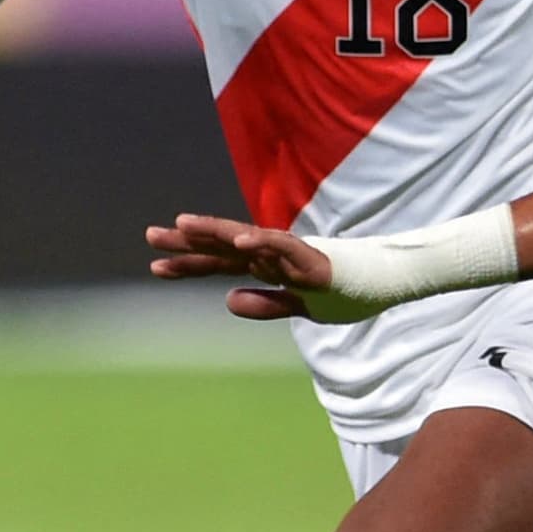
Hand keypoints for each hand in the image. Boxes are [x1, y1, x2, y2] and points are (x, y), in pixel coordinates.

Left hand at [146, 212, 334, 318]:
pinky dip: (261, 241)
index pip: (219, 264)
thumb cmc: (343, 291)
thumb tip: (228, 302)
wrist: (382, 286)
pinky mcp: (311, 258)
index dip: (188, 265)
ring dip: (215, 231)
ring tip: (183, 225)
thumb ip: (266, 305)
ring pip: (246, 238)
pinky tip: (239, 240)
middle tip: (150, 236)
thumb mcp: (298, 306)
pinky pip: (282, 246)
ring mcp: (289, 254)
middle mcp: (271, 255)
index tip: (154, 269)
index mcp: (265, 266)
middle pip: (223, 246)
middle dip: (187, 242)